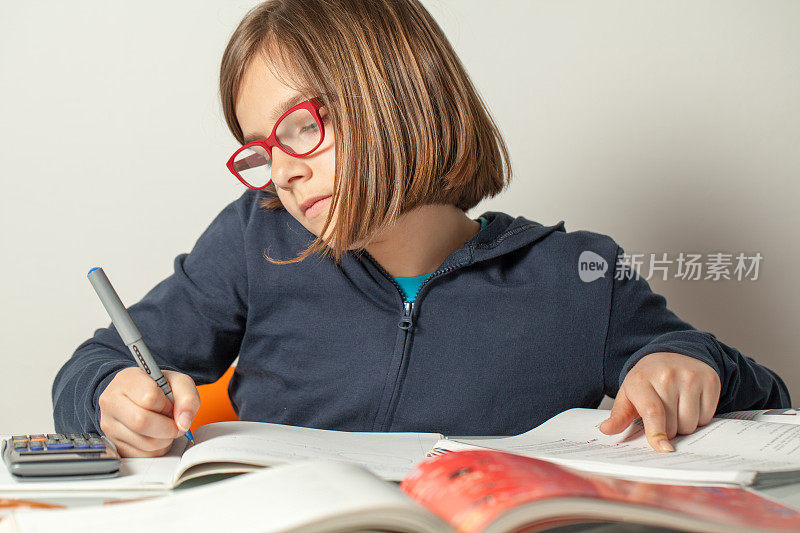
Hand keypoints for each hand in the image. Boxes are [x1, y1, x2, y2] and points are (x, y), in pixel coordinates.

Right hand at [98, 368, 200, 457]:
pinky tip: (156, 436)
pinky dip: (156, 449)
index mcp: (126, 380)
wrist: (138, 395)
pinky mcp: (113, 444)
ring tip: (165, 428)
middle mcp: (111, 401)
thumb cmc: (158, 388)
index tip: (170, 405)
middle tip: (174, 423)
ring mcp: (108, 424)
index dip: (167, 406)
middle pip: (141, 422)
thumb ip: (187, 397)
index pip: (149, 397)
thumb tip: (184, 422)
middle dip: (167, 427)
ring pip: (143, 442)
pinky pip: (141, 455)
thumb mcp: (178, 382)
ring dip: (164, 440)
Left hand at [598, 352, 720, 451]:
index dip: (657, 434)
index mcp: (641, 380)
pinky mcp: (710, 379)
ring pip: (691, 423)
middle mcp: (666, 376)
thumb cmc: (647, 380)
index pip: (652, 412)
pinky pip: (707, 416)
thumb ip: (619, 416)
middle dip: (668, 429)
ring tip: (676, 407)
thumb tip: (606, 430)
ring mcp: (690, 376)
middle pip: (673, 425)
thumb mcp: (628, 394)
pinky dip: (700, 417)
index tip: (662, 449)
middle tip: (663, 414)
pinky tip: (691, 402)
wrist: (671, 355)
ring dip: (684, 424)